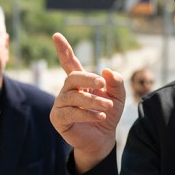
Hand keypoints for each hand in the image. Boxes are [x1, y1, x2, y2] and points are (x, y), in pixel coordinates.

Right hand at [49, 33, 124, 172]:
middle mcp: (67, 90)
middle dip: (88, 79)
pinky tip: (99, 117)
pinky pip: (70, 112)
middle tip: (103, 85)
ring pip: (73, 96)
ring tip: (107, 107)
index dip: (63, 49)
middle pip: (73, 77)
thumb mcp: (117, 97)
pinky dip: (86, 114)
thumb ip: (116, 82)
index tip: (56, 35)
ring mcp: (60, 104)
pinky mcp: (58, 118)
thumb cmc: (108, 114)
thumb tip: (106, 70)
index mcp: (80, 82)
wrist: (103, 139)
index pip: (69, 62)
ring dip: (93, 101)